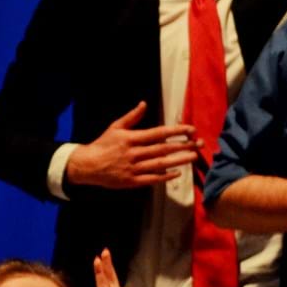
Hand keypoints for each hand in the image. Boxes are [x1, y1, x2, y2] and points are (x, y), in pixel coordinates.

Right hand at [66, 102, 198, 189]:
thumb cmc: (102, 145)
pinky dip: (165, 176)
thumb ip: (132, 117)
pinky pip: (152, 179)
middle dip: (184, 145)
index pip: (159, 133)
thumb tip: (144, 104)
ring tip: (194, 157)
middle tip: (199, 143)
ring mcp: (133, 168)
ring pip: (161, 163)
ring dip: (179, 160)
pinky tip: (177, 173)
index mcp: (131, 138)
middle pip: (164, 148)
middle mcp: (134, 153)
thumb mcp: (115, 127)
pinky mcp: (132, 181)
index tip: (191, 130)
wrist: (87, 166)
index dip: (176, 131)